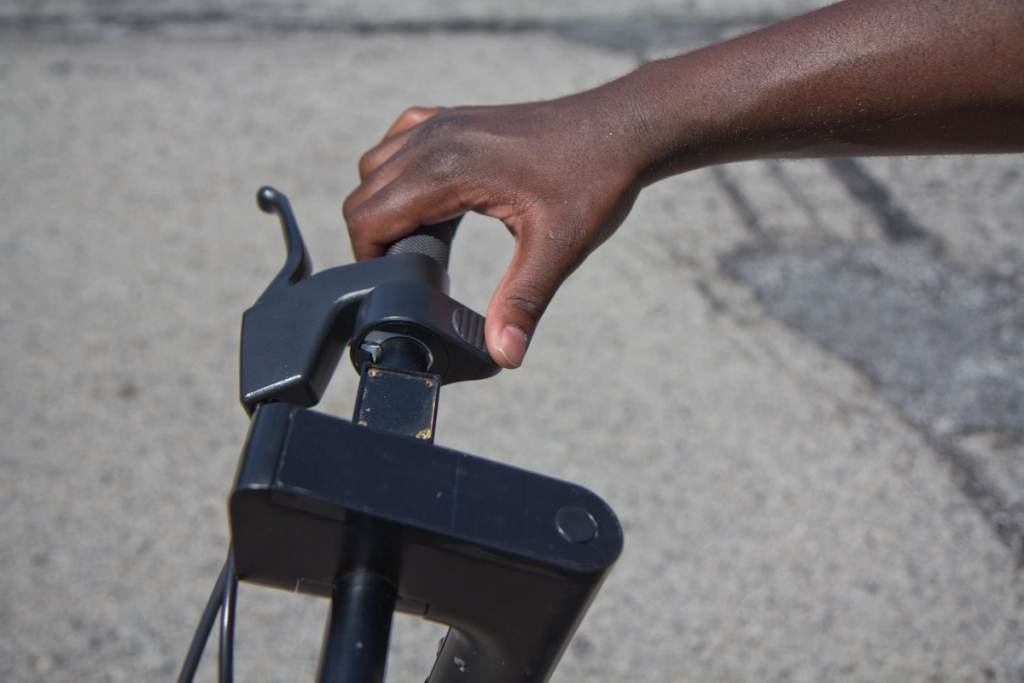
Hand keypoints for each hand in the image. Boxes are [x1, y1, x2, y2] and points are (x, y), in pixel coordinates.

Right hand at [343, 89, 647, 367]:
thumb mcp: (558, 248)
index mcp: (448, 169)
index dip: (371, 260)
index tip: (400, 287)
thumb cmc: (595, 181)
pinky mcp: (456, 117)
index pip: (368, 218)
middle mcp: (435, 138)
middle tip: (414, 272)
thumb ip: (522, 303)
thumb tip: (503, 355)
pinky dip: (398, 172)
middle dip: (374, 240)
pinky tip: (430, 198)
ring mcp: (443, 122)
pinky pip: (399, 141)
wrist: (625, 127)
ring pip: (374, 166)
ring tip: (422, 242)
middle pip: (362, 195)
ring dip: (383, 205)